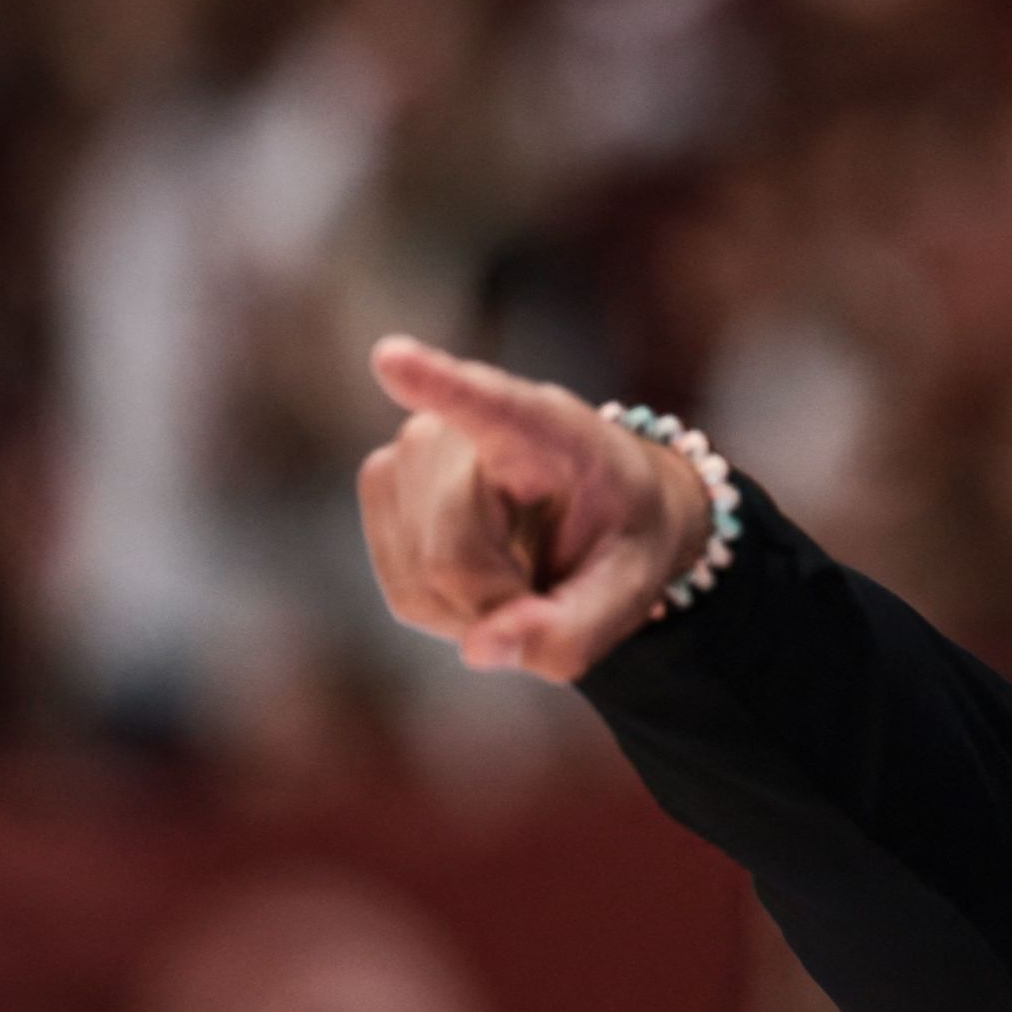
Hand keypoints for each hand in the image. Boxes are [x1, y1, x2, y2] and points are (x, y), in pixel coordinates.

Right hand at [358, 335, 711, 681]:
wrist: (601, 508)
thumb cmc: (620, 536)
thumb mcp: (629, 588)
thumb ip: (573, 630)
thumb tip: (478, 651)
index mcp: (549, 428)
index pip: (490, 405)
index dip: (439, 385)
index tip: (394, 360)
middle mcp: (463, 426)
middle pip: (455, 556)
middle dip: (505, 604)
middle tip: (554, 591)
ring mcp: (409, 450)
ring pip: (423, 580)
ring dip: (480, 610)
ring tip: (525, 572)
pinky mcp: (382, 484)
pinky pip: (405, 591)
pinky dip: (451, 611)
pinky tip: (488, 579)